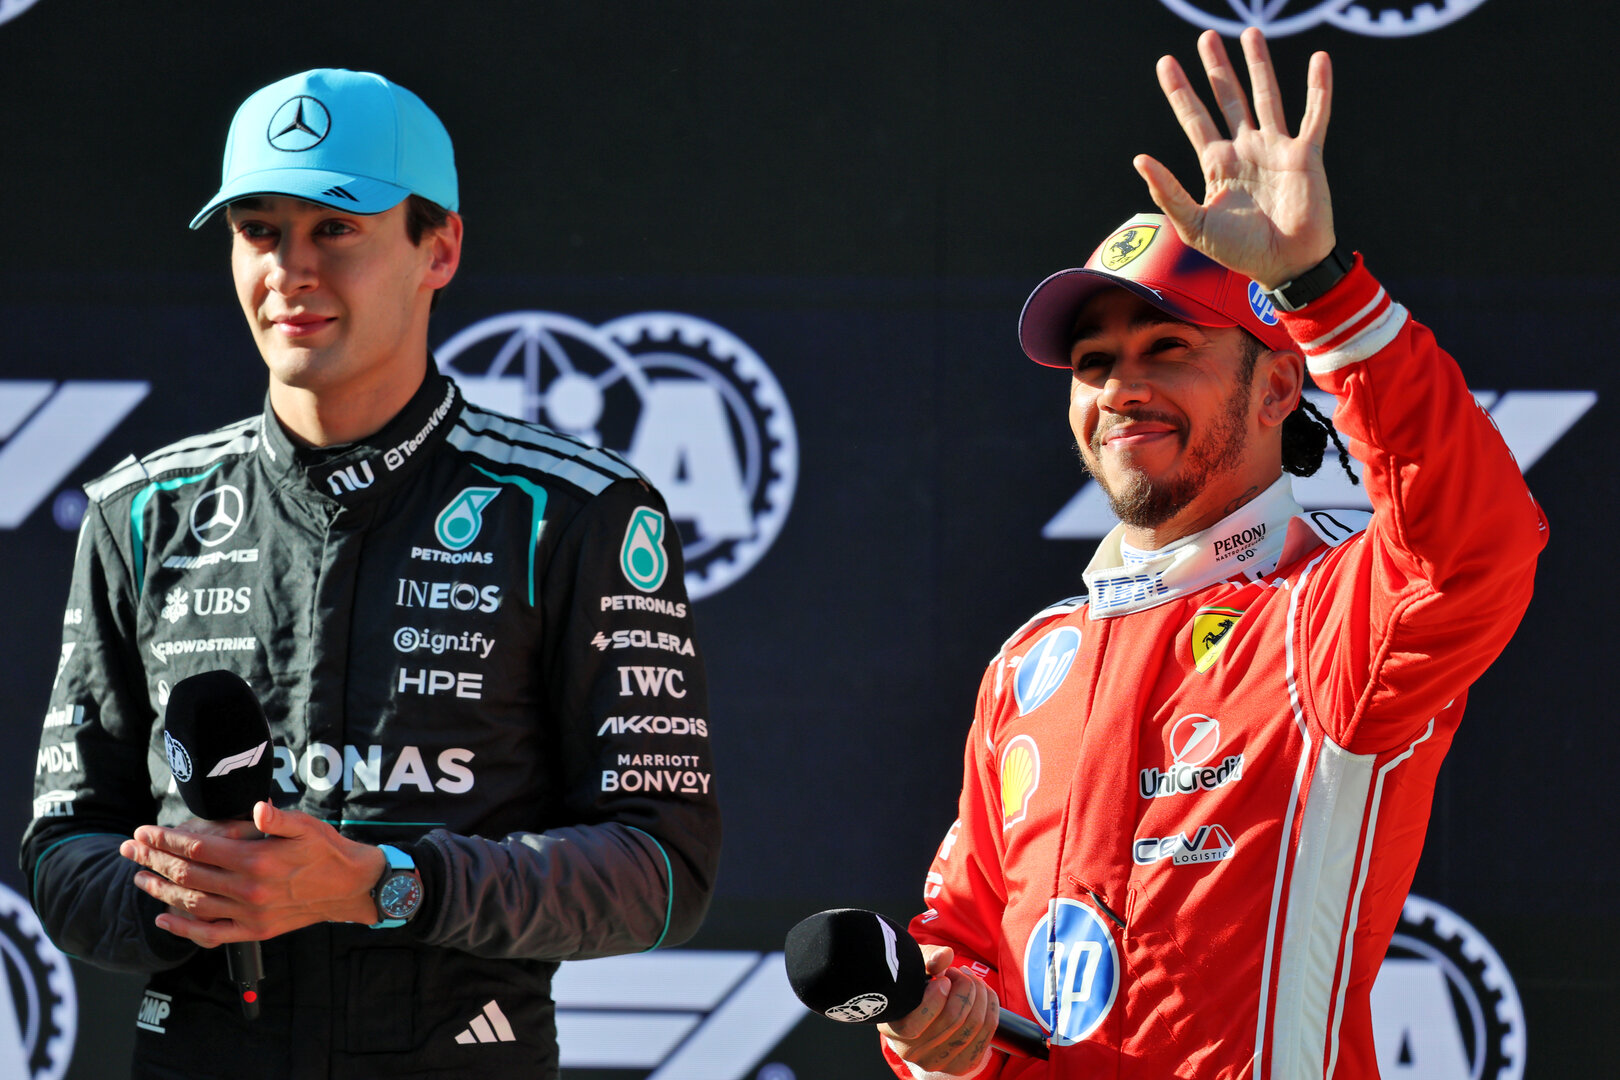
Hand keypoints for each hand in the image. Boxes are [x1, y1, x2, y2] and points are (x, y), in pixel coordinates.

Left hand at [119, 802, 386, 945]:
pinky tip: (164, 919)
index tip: (145, 832)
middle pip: (188, 874)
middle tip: (130, 850)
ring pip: (192, 903)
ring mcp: (249, 914)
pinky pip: (211, 933)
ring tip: (139, 878)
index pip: (199, 847)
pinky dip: (183, 929)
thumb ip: (277, 819)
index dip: (167, 840)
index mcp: (257, 860)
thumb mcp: (307, 825)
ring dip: (161, 890)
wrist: (350, 887)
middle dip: (154, 860)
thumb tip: (257, 809)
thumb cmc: (327, 850)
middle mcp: (248, 889)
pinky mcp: (254, 931)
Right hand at [879, 945, 998, 1075]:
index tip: (943, 979)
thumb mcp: (913, 967)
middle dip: (964, 986)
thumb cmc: (915, 986)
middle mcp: (911, 1052)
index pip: (913, 1025)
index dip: (935, 997)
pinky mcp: (960, 1065)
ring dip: (979, 993)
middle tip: (960, 972)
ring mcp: (936, 1062)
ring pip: (972, 1024)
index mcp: (892, 1029)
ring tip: (970, 979)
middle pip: (952, 1019)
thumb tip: (945, 955)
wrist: (923, 1018)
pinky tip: (983, 993)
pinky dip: (990, 1007)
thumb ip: (927, 958)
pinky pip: (986, 1034)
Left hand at [1134, 28, 1334, 289]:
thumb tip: (1139, 159)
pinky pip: (1315, 114)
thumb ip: (1167, 192)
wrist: (1284, 266)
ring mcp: (1276, 149)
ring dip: (1259, 65)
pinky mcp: (1306, 154)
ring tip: (1251, 33)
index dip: (1180, 92)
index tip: (1165, 63)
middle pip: (1228, 99)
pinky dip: (1319, 87)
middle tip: (1206, 37)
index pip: (1194, 119)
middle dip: (1217, 69)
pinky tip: (1319, 59)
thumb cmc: (1239, 253)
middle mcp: (1245, 150)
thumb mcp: (1193, 225)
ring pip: (1266, 96)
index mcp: (1217, 165)